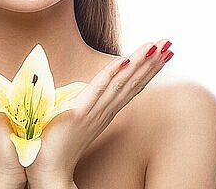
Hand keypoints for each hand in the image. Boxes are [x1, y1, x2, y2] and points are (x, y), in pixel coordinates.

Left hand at [24, 40, 173, 185]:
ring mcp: (94, 112)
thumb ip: (79, 106)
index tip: (161, 53)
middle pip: (132, 82)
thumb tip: (80, 92)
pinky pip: (99, 89)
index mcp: (103, 112)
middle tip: (168, 42)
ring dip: (140, 63)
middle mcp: (104, 111)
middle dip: (150, 62)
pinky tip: (124, 59)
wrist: (47, 172)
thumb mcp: (71, 121)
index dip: (146, 70)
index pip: (129, 87)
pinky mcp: (79, 113)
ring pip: (121, 82)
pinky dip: (112, 73)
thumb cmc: (56, 148)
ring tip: (157, 45)